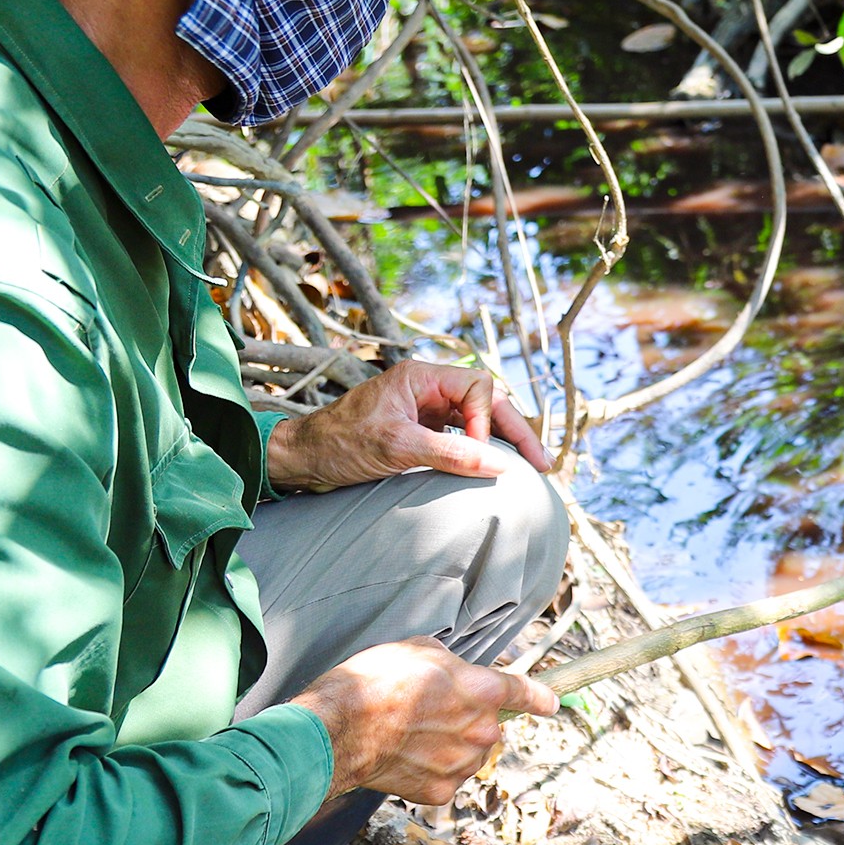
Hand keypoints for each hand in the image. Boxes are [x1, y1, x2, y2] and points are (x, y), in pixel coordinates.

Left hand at [265, 359, 550, 492]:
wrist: (301, 459)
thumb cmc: (338, 444)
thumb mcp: (397, 449)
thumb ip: (451, 454)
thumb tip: (500, 465)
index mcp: (421, 376)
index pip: (478, 387)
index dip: (487, 420)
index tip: (480, 452)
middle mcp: (427, 388)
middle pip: (487, 401)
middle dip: (514, 431)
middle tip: (543, 463)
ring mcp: (425, 409)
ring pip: (478, 419)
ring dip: (503, 442)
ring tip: (530, 467)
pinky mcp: (420, 430)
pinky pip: (462, 436)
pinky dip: (482, 450)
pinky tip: (496, 468)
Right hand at [285, 638, 557, 803]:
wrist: (339, 729)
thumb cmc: (373, 683)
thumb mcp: (418, 650)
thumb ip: (450, 664)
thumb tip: (455, 672)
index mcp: (483, 690)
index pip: (526, 692)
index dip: (541, 697)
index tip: (552, 703)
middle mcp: (482, 729)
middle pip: (488, 726)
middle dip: (467, 719)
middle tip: (429, 712)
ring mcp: (462, 763)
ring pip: (468, 754)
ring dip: (450, 746)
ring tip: (410, 735)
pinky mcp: (440, 790)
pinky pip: (445, 779)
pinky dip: (429, 771)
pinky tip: (404, 757)